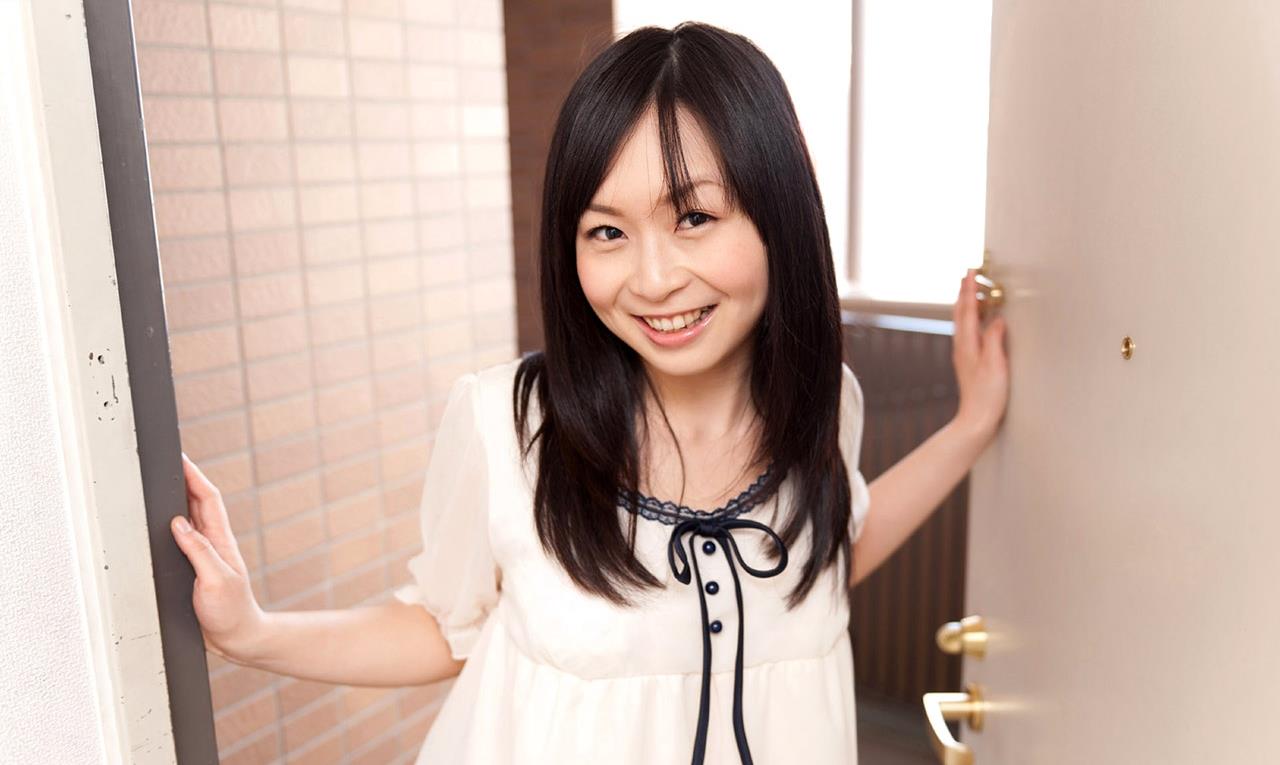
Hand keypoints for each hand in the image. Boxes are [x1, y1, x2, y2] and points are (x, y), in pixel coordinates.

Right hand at [170, 453, 268, 663]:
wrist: (238, 637)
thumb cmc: (231, 611)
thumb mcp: (215, 580)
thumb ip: (199, 551)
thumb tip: (179, 523)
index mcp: (220, 540)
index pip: (208, 499)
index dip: (194, 476)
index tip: (180, 457)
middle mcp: (212, 543)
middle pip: (197, 503)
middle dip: (184, 480)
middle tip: (166, 462)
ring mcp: (204, 555)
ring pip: (188, 519)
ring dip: (177, 500)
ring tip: (161, 483)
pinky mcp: (195, 569)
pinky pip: (181, 540)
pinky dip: (170, 526)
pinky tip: (159, 523)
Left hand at [951, 268, 1009, 441]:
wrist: (976, 419)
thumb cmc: (988, 395)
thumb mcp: (995, 364)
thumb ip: (994, 338)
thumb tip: (997, 319)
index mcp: (967, 344)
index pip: (968, 309)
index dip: (969, 289)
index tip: (971, 270)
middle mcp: (962, 346)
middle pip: (961, 312)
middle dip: (965, 291)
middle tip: (970, 274)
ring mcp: (964, 354)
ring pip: (963, 322)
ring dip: (967, 303)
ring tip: (973, 290)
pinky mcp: (969, 361)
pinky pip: (968, 332)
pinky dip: (972, 318)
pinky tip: (978, 320)